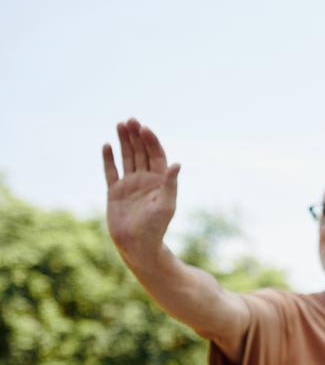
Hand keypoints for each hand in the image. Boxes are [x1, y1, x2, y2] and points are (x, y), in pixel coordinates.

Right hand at [102, 118, 179, 260]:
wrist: (137, 244)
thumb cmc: (155, 227)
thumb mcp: (166, 205)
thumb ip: (170, 184)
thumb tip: (177, 163)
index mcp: (160, 182)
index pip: (156, 155)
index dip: (151, 141)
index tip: (144, 128)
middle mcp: (145, 180)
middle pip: (141, 152)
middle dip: (136, 136)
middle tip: (130, 120)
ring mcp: (130, 184)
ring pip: (126, 158)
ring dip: (124, 142)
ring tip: (120, 125)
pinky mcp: (115, 191)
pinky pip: (111, 171)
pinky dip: (109, 159)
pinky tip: (107, 145)